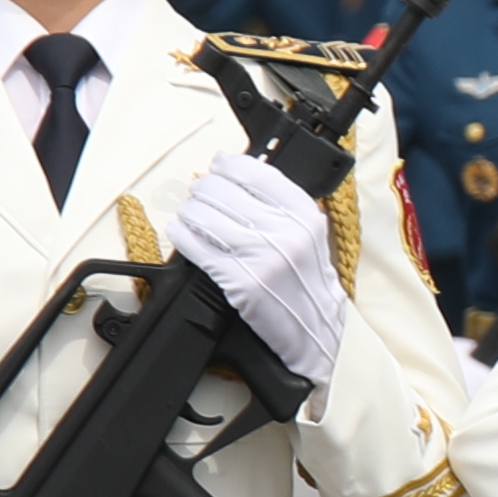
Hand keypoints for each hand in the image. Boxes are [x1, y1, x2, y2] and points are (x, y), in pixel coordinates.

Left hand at [172, 150, 349, 379]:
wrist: (317, 330)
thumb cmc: (307, 281)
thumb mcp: (307, 233)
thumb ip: (277, 203)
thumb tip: (229, 168)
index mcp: (303, 214)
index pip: (256, 173)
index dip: (229, 166)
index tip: (218, 166)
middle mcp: (284, 231)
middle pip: (223, 190)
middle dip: (203, 188)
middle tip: (199, 193)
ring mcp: (261, 256)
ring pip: (205, 215)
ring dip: (189, 211)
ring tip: (189, 214)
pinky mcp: (240, 281)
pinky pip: (197, 247)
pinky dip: (182, 235)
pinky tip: (181, 232)